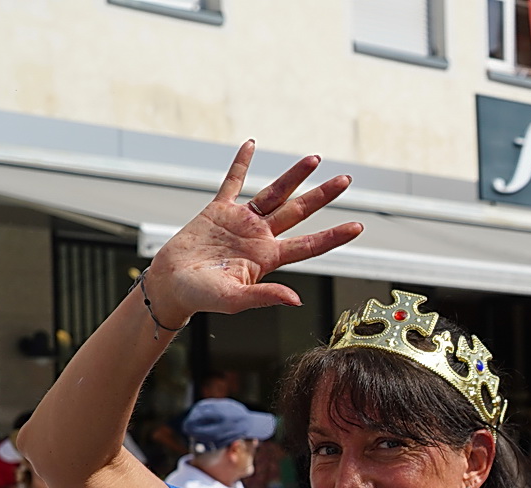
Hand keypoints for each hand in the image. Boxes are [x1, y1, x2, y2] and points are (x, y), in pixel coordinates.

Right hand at [142, 141, 362, 325]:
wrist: (173, 284)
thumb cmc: (202, 296)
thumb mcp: (235, 300)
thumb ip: (265, 296)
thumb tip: (296, 300)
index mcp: (268, 258)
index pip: (309, 245)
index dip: (334, 236)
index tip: (358, 227)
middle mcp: (261, 237)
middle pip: (299, 212)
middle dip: (322, 196)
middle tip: (345, 180)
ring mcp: (242, 221)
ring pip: (274, 193)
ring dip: (294, 176)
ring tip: (314, 159)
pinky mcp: (218, 210)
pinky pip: (233, 181)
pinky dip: (241, 163)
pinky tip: (252, 145)